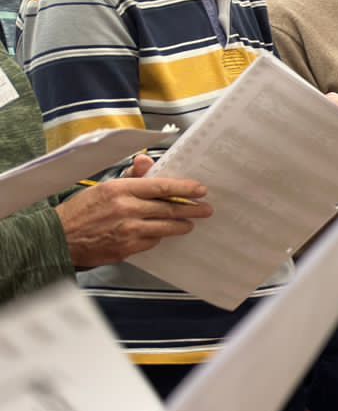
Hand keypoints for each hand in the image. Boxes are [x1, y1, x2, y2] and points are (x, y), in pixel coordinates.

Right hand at [60, 164, 212, 268]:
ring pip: (164, 228)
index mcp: (120, 189)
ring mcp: (127, 231)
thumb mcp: (105, 187)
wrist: (59, 237)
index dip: (185, 188)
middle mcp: (126, 209)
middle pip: (169, 209)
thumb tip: (147, 161)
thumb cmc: (82, 210)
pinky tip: (161, 233)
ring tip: (188, 223)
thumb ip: (131, 176)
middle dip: (192, 209)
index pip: (161, 187)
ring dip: (180, 225)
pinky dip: (158, 236)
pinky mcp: (126, 248)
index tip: (201, 190)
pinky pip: (151, 241)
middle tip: (206, 209)